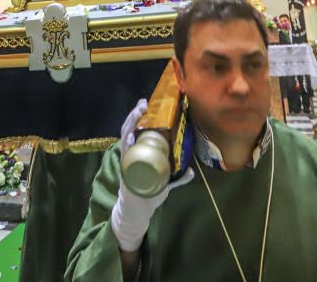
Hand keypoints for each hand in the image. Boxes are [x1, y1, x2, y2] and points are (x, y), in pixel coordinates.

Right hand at [110, 100, 194, 251]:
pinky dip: (127, 145)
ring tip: (136, 112)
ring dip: (130, 125)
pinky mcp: (125, 171)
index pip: (139, 132)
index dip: (141, 118)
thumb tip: (191, 171)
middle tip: (142, 103)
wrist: (137, 213)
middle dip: (135, 116)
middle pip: (130, 130)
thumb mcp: (165, 183)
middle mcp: (131, 155)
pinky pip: (125, 155)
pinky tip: (129, 137)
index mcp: (139, 154)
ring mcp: (127, 162)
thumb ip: (177, 177)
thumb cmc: (148, 195)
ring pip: (126, 138)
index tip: (148, 104)